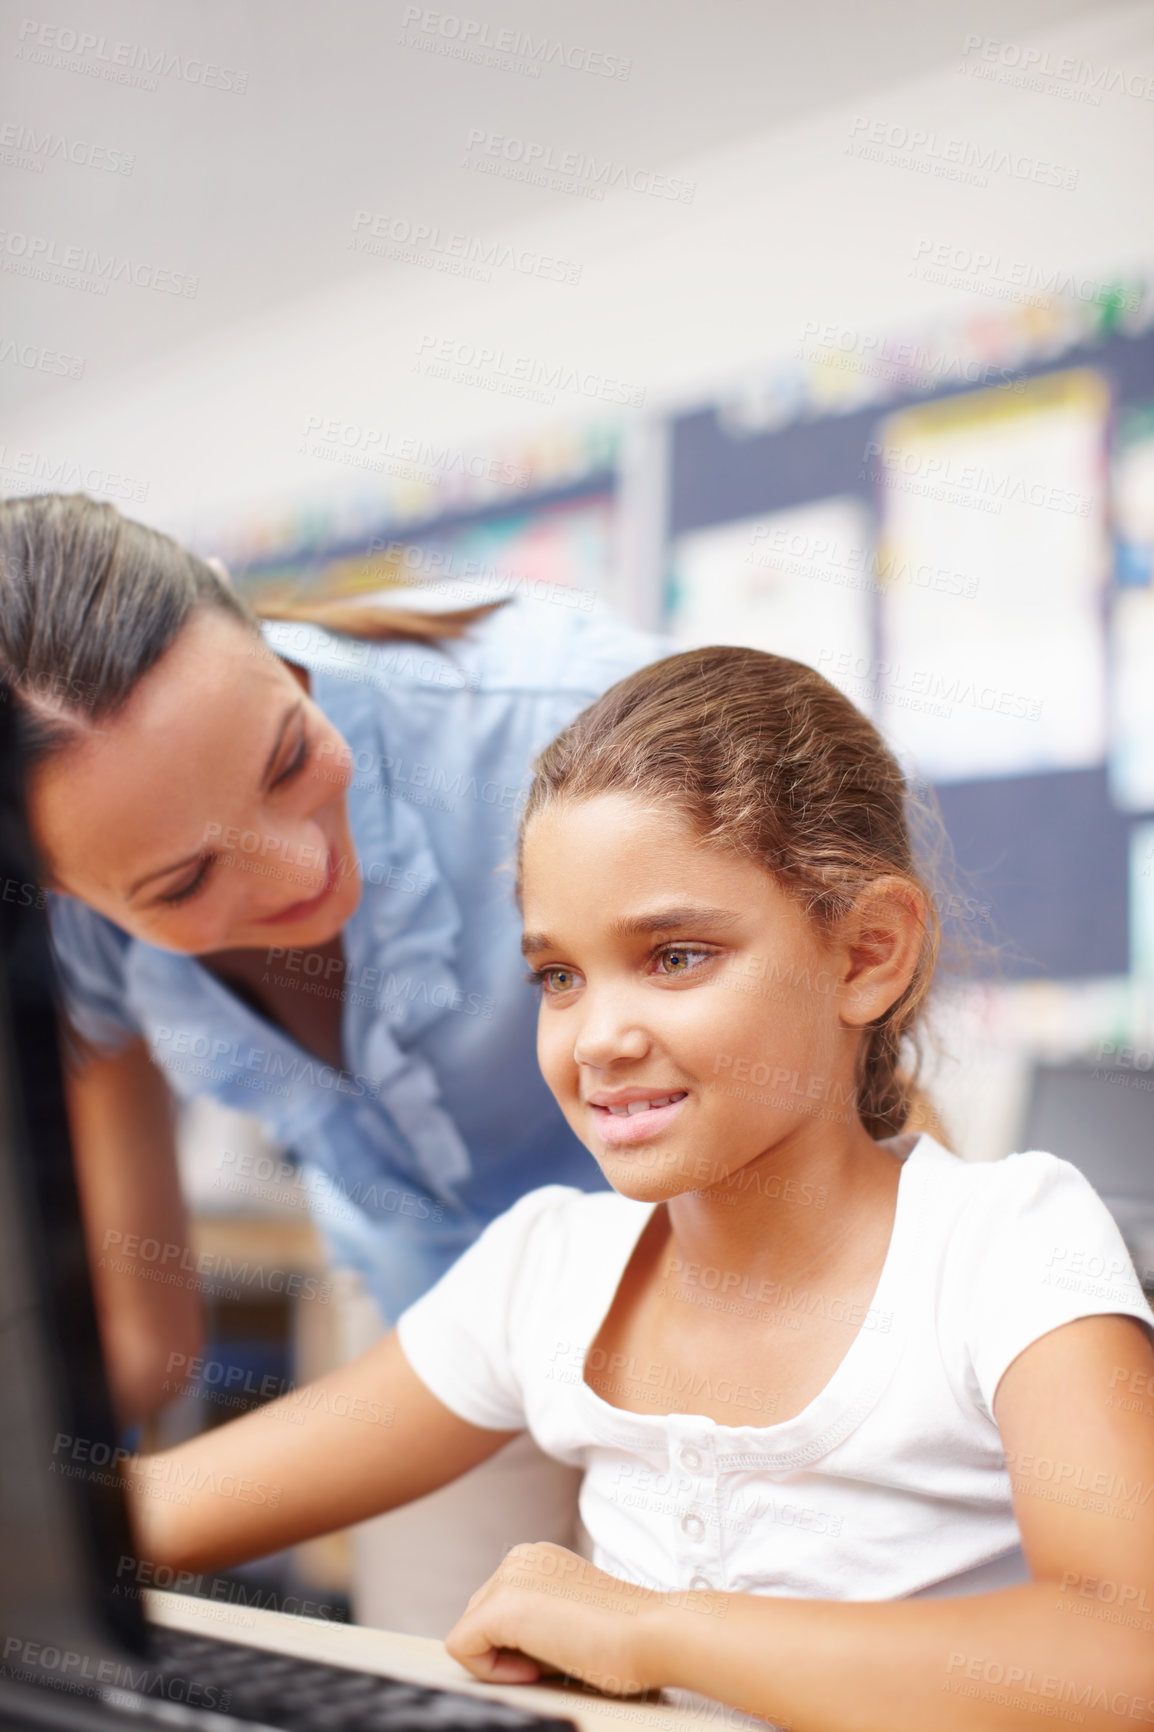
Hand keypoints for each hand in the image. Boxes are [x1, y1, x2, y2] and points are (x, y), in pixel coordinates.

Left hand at [445, 1541, 664, 1694]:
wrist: (657, 1632)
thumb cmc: (631, 1636)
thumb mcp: (573, 1614)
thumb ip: (539, 1619)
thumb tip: (505, 1650)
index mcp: (538, 1557)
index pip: (498, 1608)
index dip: (520, 1645)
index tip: (561, 1651)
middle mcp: (519, 1557)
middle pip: (480, 1618)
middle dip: (507, 1648)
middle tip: (556, 1660)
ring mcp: (509, 1576)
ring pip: (471, 1632)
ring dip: (503, 1658)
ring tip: (553, 1660)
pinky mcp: (502, 1605)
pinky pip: (462, 1648)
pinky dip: (491, 1671)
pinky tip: (535, 1670)